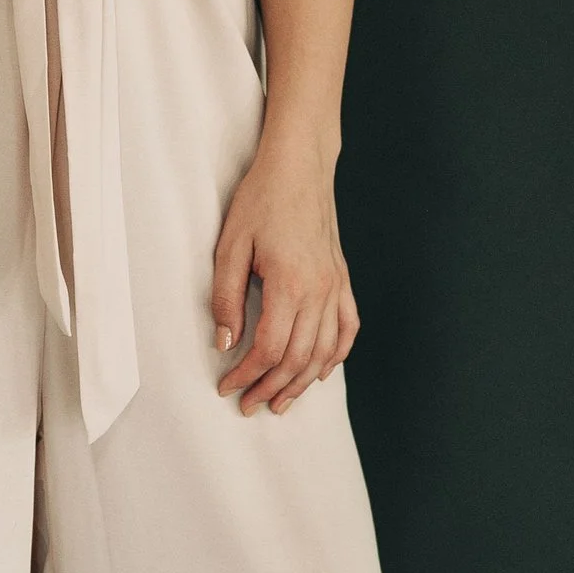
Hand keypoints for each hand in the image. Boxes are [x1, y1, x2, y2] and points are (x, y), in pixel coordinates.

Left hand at [210, 138, 359, 416]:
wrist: (299, 166)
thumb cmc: (261, 200)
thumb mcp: (230, 246)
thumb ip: (227, 298)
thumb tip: (226, 342)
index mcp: (289, 284)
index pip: (270, 348)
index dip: (247, 375)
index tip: (227, 387)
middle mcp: (319, 291)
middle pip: (298, 358)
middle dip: (271, 388)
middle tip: (248, 405)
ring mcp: (335, 286)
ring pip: (324, 351)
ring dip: (302, 382)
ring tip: (280, 402)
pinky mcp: (342, 279)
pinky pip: (347, 328)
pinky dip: (336, 356)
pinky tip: (321, 372)